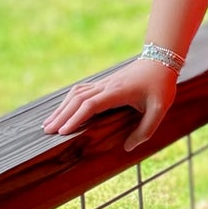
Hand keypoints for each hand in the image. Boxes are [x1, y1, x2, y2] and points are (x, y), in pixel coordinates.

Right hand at [41, 57, 179, 153]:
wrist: (160, 60)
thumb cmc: (160, 86)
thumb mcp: (159, 109)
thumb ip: (145, 130)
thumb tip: (127, 147)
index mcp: (118, 92)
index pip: (91, 105)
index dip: (76, 118)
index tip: (63, 131)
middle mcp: (107, 86)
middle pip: (78, 99)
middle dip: (61, 115)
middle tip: (47, 131)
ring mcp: (104, 83)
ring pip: (76, 94)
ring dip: (61, 108)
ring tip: (48, 124)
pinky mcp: (104, 83)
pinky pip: (81, 91)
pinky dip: (68, 101)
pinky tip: (62, 110)